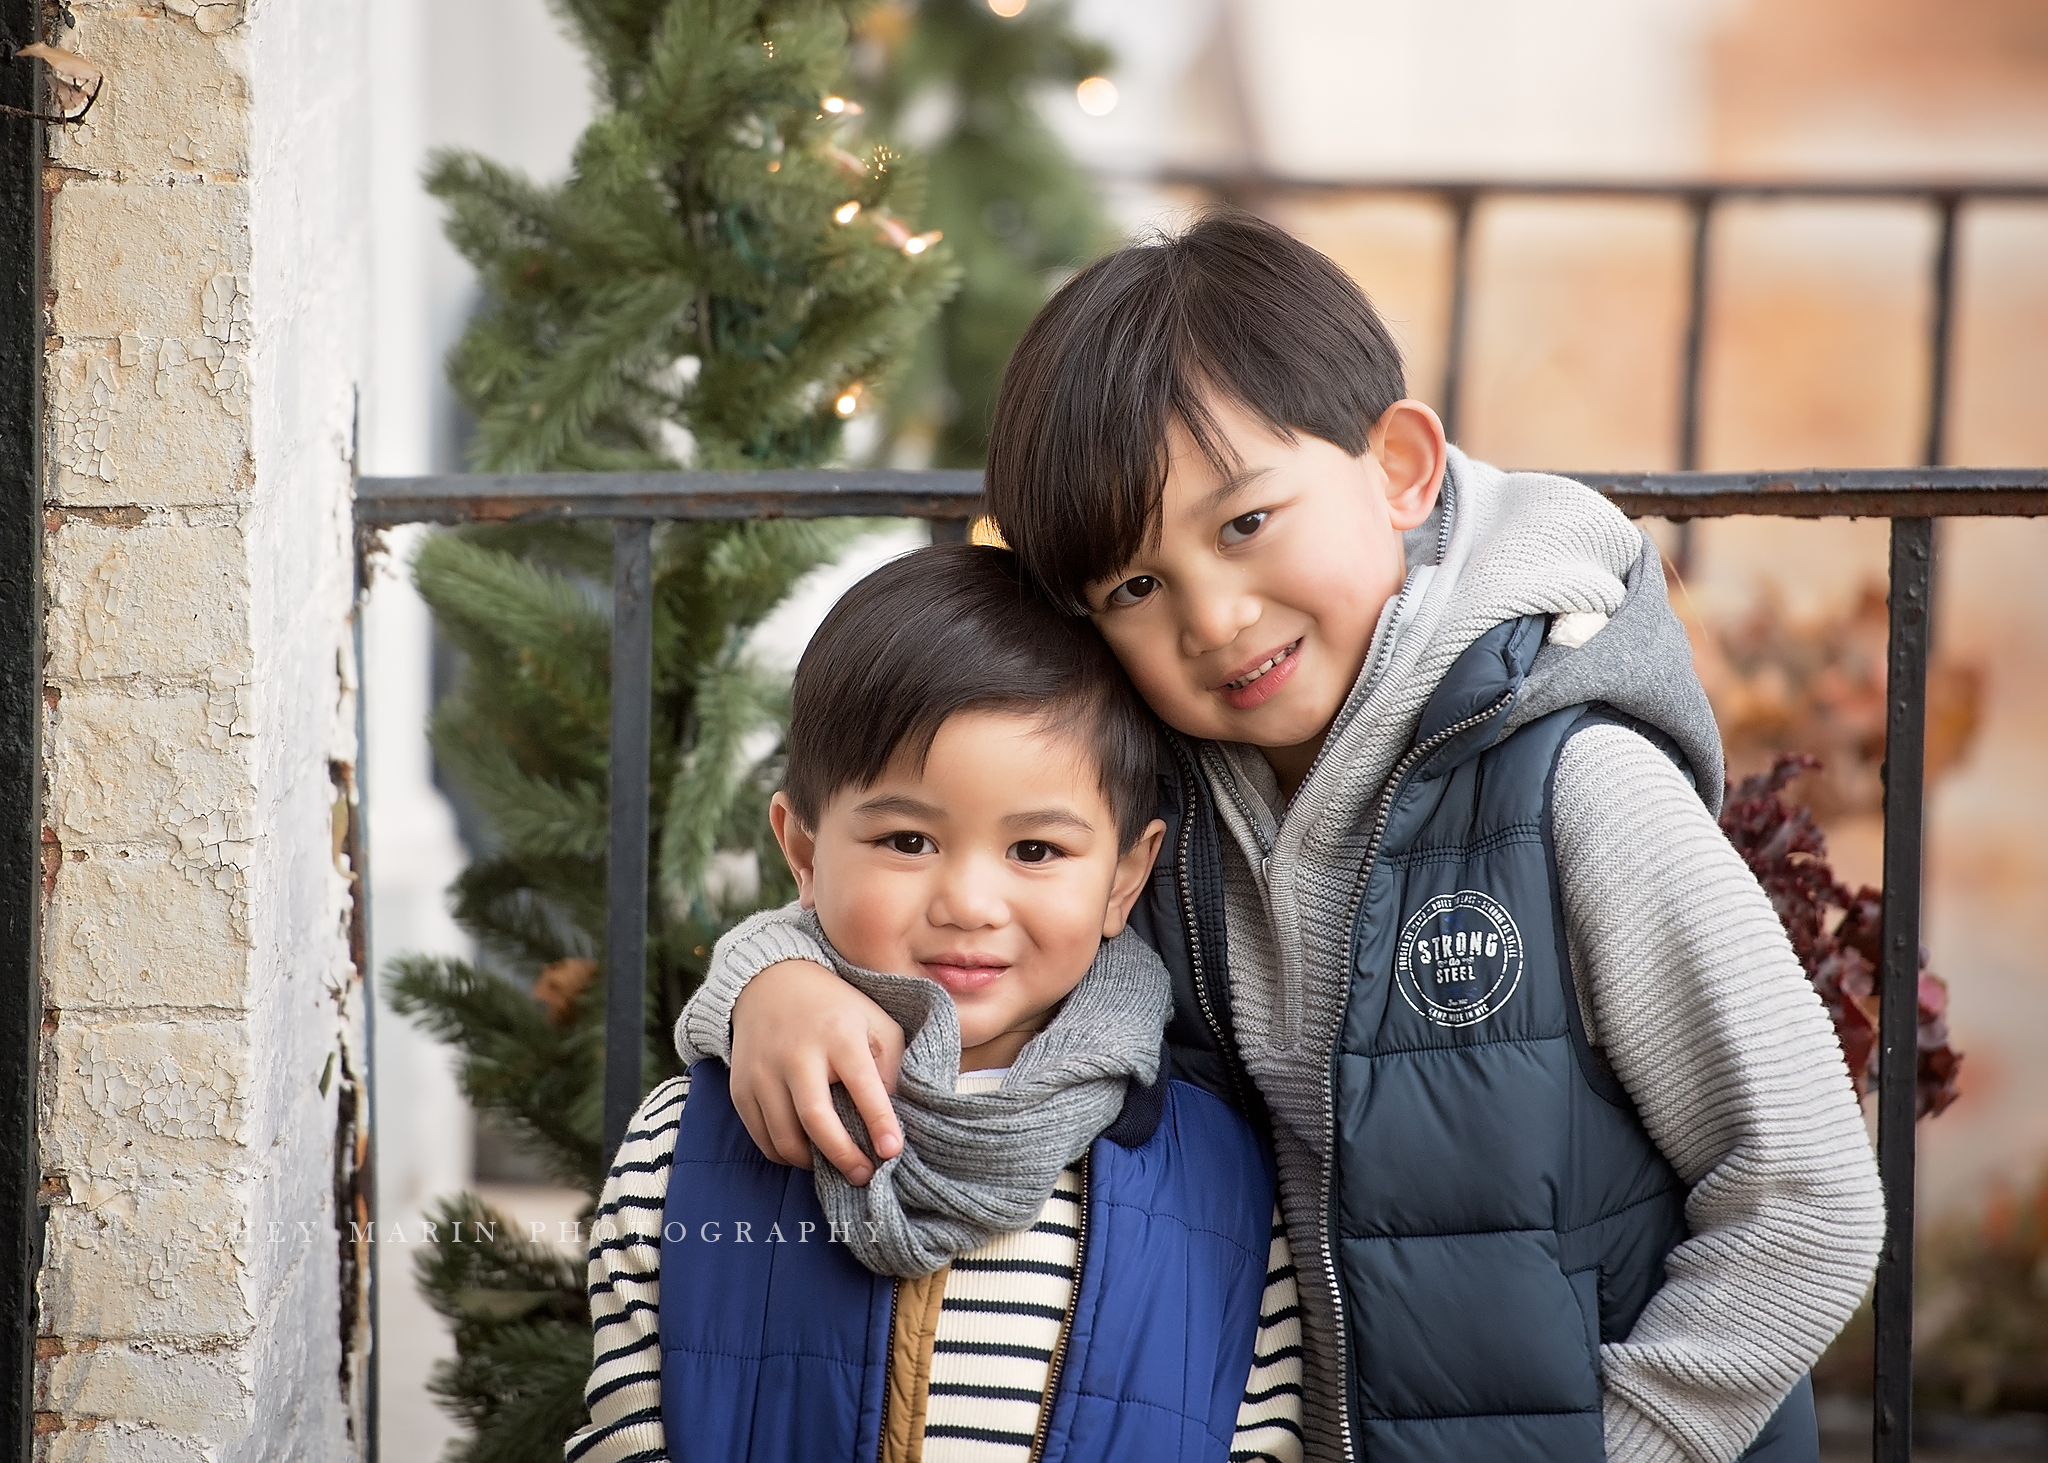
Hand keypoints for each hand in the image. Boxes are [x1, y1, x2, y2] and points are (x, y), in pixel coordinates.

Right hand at [729, 959, 903, 1183]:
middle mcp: (797, 1054)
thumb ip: (891, 1064)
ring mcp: (763, 1072)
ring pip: (785, 1138)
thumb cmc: (836, 1010)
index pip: (863, 1085)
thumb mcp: (875, 1022)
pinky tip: (807, 1151)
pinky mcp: (740, 1088)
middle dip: (843, 1156)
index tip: (893, 1151)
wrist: (772, 984)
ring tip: (835, 1165)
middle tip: (864, 1175)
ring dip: (814, 1162)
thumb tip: (894, 1117)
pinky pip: (762, 1138)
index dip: (880, 1122)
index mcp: (838, 1035)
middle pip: (816, 1119)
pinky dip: (786, 1155)